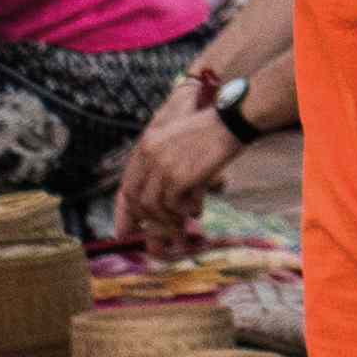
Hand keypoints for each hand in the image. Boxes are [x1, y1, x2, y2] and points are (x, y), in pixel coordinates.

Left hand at [112, 84, 233, 250]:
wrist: (231, 120)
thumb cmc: (210, 132)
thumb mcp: (176, 141)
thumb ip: (162, 164)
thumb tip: (158, 201)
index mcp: (146, 145)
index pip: (126, 185)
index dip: (124, 212)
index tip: (125, 232)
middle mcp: (149, 156)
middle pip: (136, 199)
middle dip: (147, 221)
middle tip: (158, 237)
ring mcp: (163, 166)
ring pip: (153, 206)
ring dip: (168, 220)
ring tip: (183, 224)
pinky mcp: (179, 177)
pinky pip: (173, 206)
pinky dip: (183, 213)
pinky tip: (196, 211)